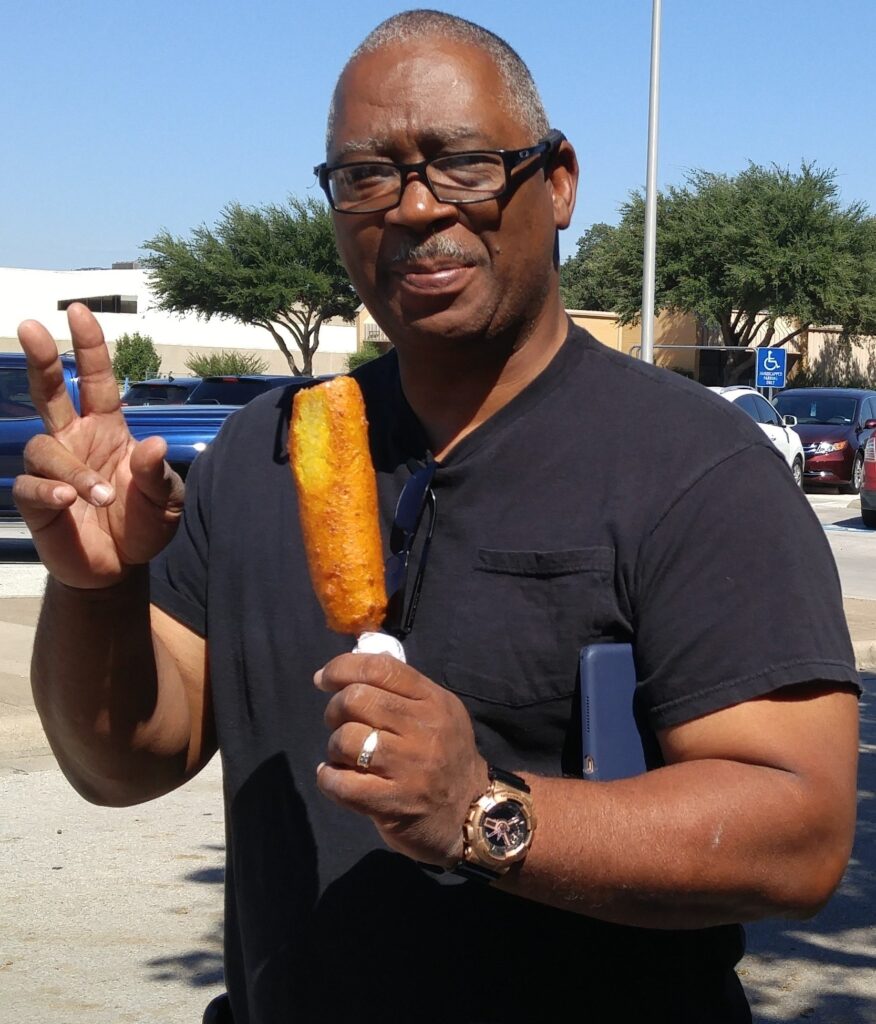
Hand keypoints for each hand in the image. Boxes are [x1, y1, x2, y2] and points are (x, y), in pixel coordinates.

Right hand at [14, 304, 184, 587]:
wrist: (122, 568)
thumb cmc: (144, 524)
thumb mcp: (166, 500)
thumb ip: (159, 474)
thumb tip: (152, 444)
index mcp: (108, 430)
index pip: (96, 380)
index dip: (89, 347)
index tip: (79, 311)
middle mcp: (76, 441)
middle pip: (50, 391)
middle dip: (41, 358)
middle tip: (31, 325)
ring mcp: (55, 469)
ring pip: (43, 447)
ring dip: (71, 468)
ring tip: (100, 496)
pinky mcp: (38, 501)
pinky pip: (30, 485)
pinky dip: (50, 489)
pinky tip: (69, 499)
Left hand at [315, 652, 489, 867]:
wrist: (472, 813)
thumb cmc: (445, 757)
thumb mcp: (438, 713)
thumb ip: (400, 690)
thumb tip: (347, 669)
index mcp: (433, 700)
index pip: (381, 668)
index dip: (343, 667)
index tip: (324, 679)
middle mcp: (424, 729)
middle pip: (356, 699)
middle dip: (335, 709)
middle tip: (339, 723)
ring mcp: (409, 767)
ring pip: (346, 739)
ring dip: (334, 747)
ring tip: (345, 756)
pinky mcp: (393, 802)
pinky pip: (342, 783)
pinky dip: (329, 778)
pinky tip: (336, 778)